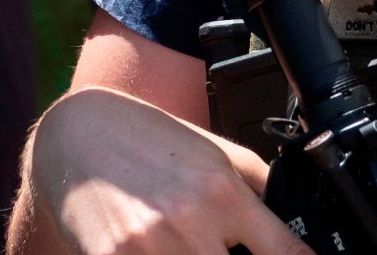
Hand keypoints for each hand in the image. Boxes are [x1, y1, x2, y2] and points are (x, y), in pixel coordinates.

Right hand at [23, 87, 309, 254]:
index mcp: (223, 191)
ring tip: (194, 250)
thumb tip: (299, 230)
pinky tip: (162, 254)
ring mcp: (148, 247)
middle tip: (226, 251)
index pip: (287, 254)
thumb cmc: (150, 142)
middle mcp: (190, 220)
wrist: (77, 135)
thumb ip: (258, 192)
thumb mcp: (215, 154)